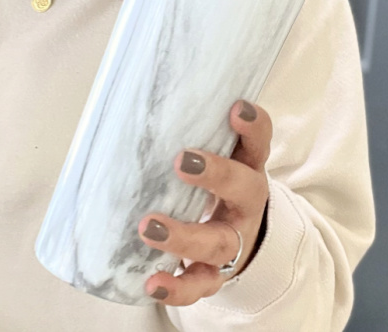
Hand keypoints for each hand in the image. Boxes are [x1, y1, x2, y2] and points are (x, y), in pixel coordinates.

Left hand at [138, 99, 271, 305]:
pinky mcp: (214, 274)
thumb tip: (130, 100)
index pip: (257, 142)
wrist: (239, 240)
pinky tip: (152, 283)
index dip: (252, 126)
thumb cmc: (214, 188)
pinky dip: (177, 287)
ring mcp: (233, 241)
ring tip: (149, 227)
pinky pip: (199, 285)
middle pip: (244, 189)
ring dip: (184, 236)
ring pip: (218, 243)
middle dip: (217, 174)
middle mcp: (246, 204)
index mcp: (247, 168)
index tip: (235, 109)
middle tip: (183, 161)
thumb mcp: (214, 158)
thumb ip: (188, 133)